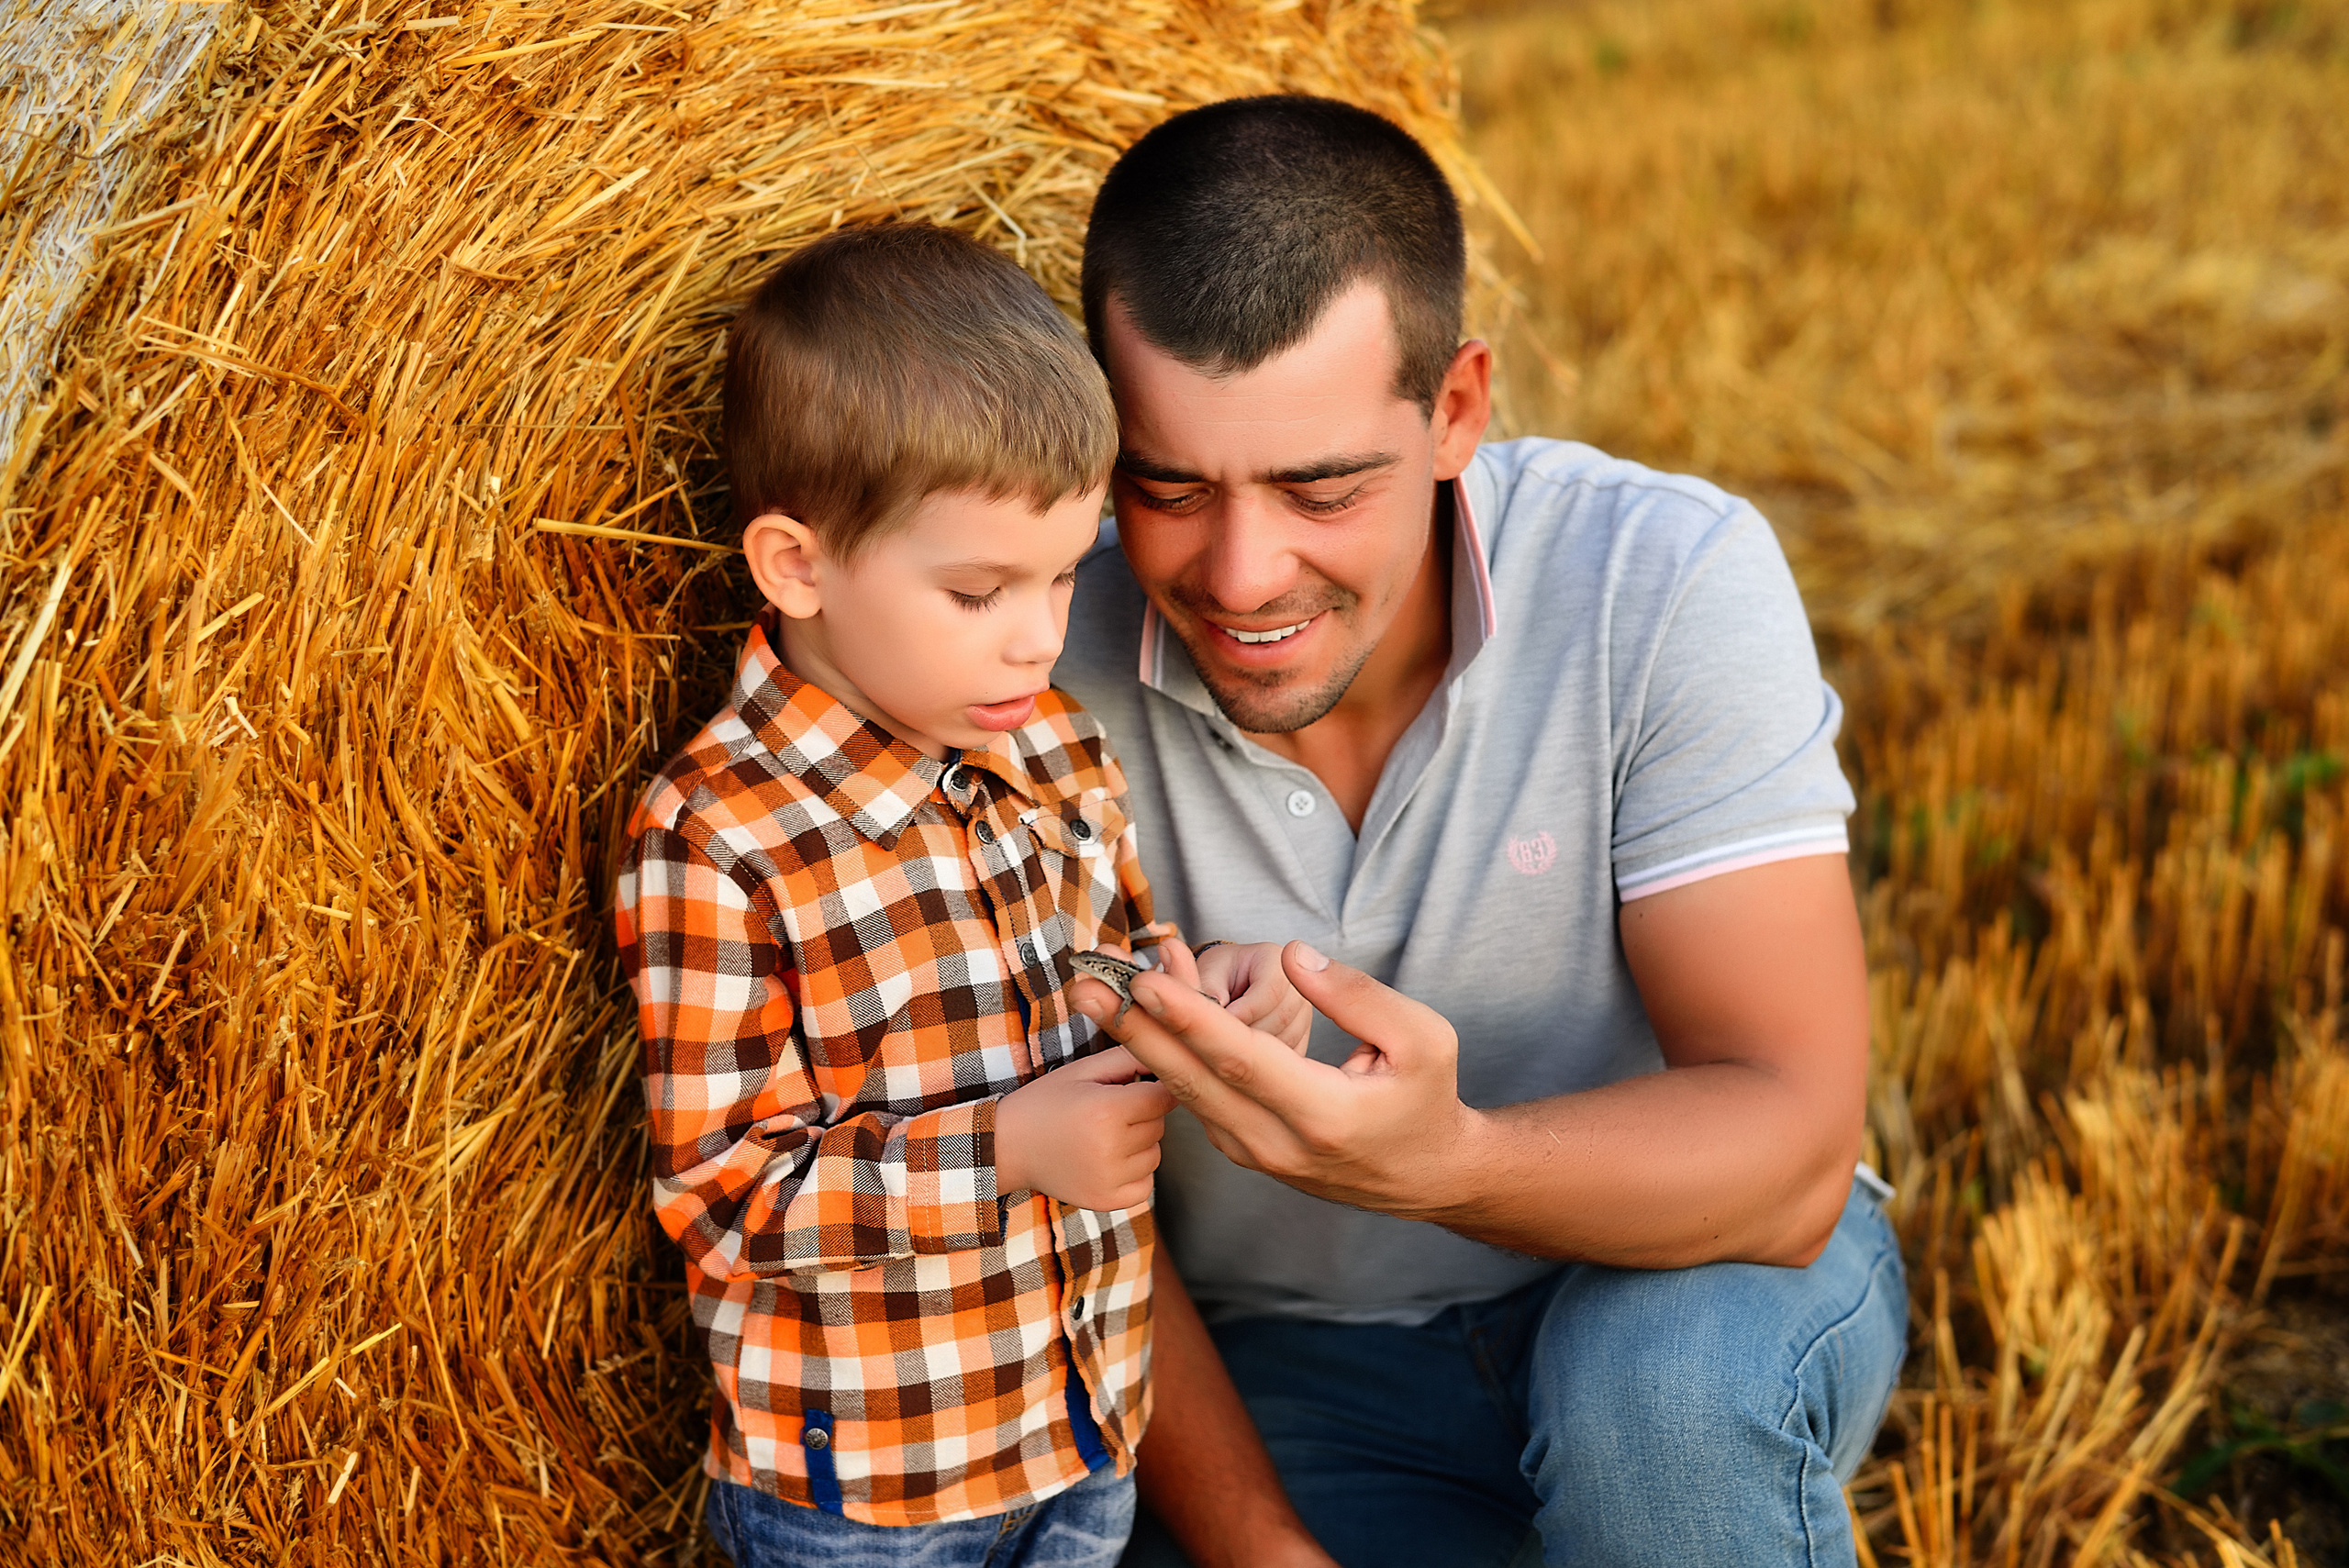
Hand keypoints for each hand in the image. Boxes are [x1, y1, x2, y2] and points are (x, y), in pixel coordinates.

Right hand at [995, 1046, 1177, 1210]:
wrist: (1009, 1147)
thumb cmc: (1048, 1102)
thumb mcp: (1084, 1070)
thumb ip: (1129, 1058)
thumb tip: (1172, 1057)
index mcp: (1106, 1110)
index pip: (1162, 1097)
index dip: (1150, 1090)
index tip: (1134, 1089)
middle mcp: (1110, 1148)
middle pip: (1159, 1125)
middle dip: (1142, 1115)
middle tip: (1107, 1113)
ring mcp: (1109, 1180)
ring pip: (1155, 1154)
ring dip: (1140, 1144)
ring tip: (1103, 1137)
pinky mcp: (1107, 1202)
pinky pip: (1146, 1183)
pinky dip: (1134, 1172)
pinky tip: (1106, 1160)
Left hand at [1072, 942, 1478, 1219]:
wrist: (1426, 1175)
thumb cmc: (1426, 1097)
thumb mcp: (1424, 1038)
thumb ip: (1358, 995)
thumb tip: (1291, 956)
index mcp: (1324, 1115)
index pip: (1241, 1061)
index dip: (1190, 1020)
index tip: (1145, 983)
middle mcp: (1278, 1143)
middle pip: (1192, 1081)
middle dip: (1134, 1028)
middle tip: (1086, 984)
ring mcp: (1254, 1154)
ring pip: (1184, 1092)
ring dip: (1139, 1039)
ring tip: (1097, 991)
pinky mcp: (1243, 1149)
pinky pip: (1194, 1100)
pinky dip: (1164, 1056)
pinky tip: (1139, 1016)